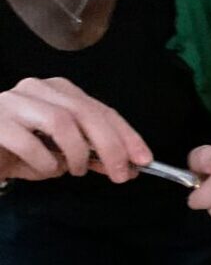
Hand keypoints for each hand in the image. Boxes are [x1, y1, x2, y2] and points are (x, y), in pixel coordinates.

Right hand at [0, 77, 149, 183]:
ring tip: (74, 170)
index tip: (143, 159)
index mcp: (58, 92)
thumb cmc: (21, 151)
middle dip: (110, 146)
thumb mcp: (64, 154)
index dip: (126, 135)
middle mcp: (36, 89)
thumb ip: (94, 155)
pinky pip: (29, 142)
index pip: (101, 110)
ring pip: (61, 122)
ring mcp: (13, 101)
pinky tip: (45, 169)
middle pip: (85, 113)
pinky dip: (45, 162)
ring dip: (76, 153)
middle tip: (119, 174)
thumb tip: (128, 166)